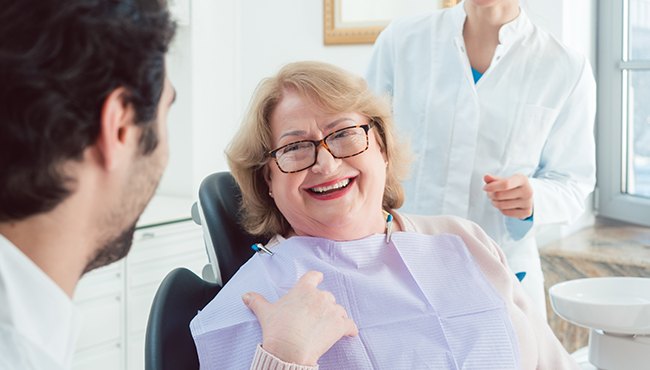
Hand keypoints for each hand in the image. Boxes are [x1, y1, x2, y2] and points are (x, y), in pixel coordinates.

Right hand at [242, 270, 357, 365]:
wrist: (289, 349)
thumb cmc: (278, 330)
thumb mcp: (265, 312)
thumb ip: (257, 301)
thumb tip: (246, 296)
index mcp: (303, 289)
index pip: (313, 276)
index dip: (316, 278)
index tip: (317, 279)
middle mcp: (320, 296)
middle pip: (326, 296)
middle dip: (321, 305)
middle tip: (313, 317)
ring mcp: (332, 310)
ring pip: (338, 310)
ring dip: (335, 316)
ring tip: (326, 327)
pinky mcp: (340, 325)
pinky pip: (349, 325)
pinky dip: (349, 329)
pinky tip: (348, 333)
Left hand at [483, 173, 533, 218]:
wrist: (527, 195)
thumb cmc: (513, 186)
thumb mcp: (505, 179)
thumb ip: (494, 179)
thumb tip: (486, 177)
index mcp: (522, 179)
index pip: (505, 184)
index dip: (492, 186)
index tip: (485, 188)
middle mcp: (527, 191)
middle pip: (500, 195)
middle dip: (491, 195)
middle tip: (490, 193)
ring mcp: (528, 202)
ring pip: (502, 205)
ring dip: (494, 202)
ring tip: (496, 199)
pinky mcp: (526, 212)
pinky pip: (506, 212)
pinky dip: (501, 209)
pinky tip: (504, 205)